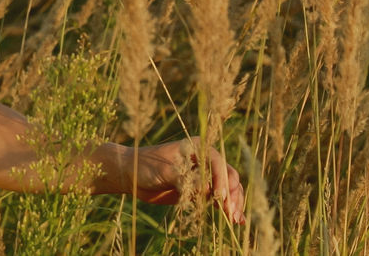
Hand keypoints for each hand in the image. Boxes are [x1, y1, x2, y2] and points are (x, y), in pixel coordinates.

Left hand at [130, 136, 244, 224]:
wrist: (131, 175)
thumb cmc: (145, 166)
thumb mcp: (165, 172)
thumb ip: (187, 180)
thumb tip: (211, 192)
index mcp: (197, 147)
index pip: (218, 163)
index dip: (222, 180)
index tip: (220, 197)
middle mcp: (205, 160)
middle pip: (228, 176)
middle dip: (232, 194)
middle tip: (231, 213)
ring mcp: (204, 176)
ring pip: (228, 189)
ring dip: (233, 203)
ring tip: (235, 220)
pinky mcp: (200, 190)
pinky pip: (218, 199)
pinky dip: (228, 208)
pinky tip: (237, 221)